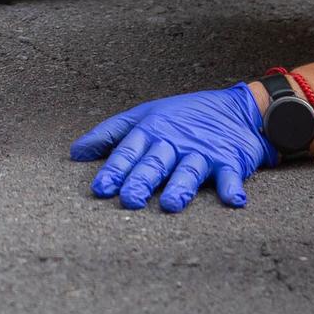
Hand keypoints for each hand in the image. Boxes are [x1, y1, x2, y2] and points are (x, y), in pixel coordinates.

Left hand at [71, 82, 276, 211]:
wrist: (237, 109)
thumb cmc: (183, 116)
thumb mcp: (144, 116)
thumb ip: (110, 134)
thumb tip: (75, 153)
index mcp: (152, 131)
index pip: (129, 151)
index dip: (115, 169)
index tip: (101, 188)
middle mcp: (174, 141)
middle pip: (156, 162)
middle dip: (142, 180)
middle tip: (130, 200)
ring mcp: (202, 151)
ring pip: (189, 169)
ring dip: (181, 186)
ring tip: (170, 204)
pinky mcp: (229, 160)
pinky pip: (230, 174)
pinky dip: (232, 186)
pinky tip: (232, 199)